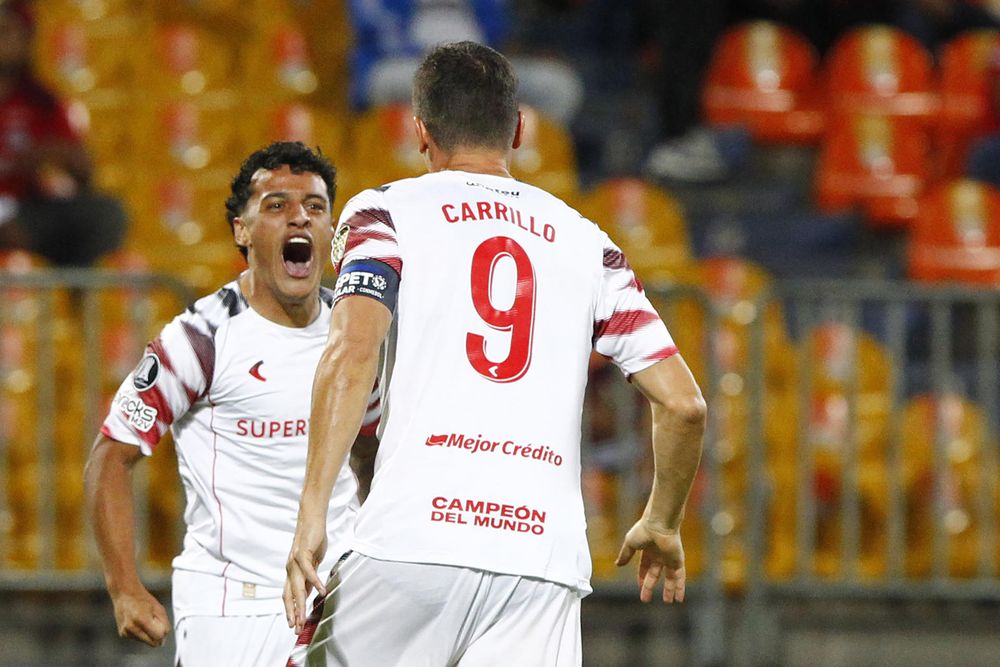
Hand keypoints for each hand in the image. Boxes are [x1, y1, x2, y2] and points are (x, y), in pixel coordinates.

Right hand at [111, 587, 170, 646]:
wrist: (125, 594)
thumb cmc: (143, 599)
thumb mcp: (159, 608)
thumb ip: (164, 624)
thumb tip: (164, 637)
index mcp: (142, 620)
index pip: (158, 637)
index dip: (163, 634)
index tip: (163, 628)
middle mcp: (132, 628)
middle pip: (152, 643)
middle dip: (157, 636)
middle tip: (157, 624)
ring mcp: (126, 632)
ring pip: (145, 642)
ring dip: (149, 635)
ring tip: (146, 621)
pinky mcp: (123, 634)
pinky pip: (138, 639)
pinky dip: (142, 633)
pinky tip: (139, 622)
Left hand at [283, 516, 328, 633]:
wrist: (312, 518)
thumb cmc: (313, 539)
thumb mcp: (313, 562)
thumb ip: (310, 576)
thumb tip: (311, 591)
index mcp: (292, 571)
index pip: (289, 595)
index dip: (290, 610)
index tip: (294, 624)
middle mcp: (290, 568)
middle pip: (290, 595)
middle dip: (293, 613)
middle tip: (296, 628)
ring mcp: (295, 562)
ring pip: (297, 587)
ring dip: (300, 604)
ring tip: (304, 617)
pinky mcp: (303, 553)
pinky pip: (309, 572)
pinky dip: (315, 582)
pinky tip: (321, 591)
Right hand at [615, 520, 685, 603]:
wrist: (659, 524)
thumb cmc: (643, 530)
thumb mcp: (630, 544)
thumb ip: (625, 555)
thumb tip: (617, 565)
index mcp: (648, 550)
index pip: (645, 566)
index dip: (642, 576)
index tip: (640, 586)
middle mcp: (659, 555)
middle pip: (655, 574)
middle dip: (650, 586)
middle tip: (646, 599)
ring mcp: (669, 558)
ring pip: (670, 578)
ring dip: (669, 590)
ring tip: (668, 601)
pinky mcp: (678, 561)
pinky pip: (680, 577)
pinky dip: (680, 588)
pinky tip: (679, 598)